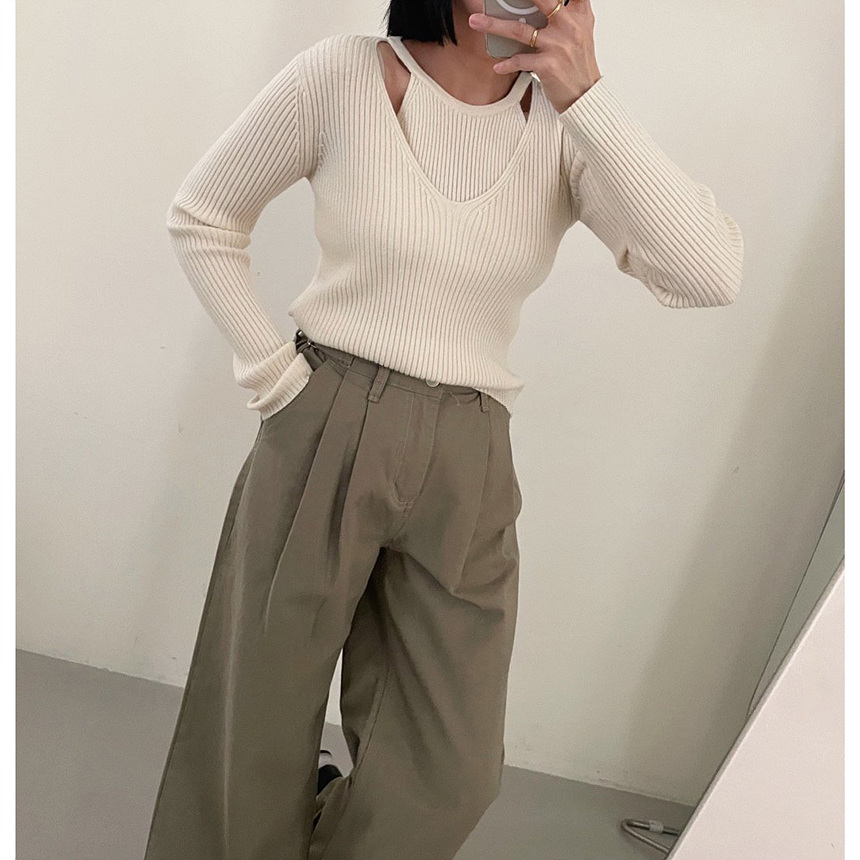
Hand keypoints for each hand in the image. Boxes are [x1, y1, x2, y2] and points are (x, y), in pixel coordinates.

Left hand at [468, 0, 601, 114]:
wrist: (584, 96)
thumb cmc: (578, 64)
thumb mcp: (580, 32)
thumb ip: (565, 13)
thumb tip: (537, 5)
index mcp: (579, 14)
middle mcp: (570, 26)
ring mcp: (558, 45)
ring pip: (519, 29)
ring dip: (493, 25)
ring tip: (475, 22)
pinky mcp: (548, 65)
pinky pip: (520, 60)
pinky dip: (507, 63)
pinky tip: (497, 65)